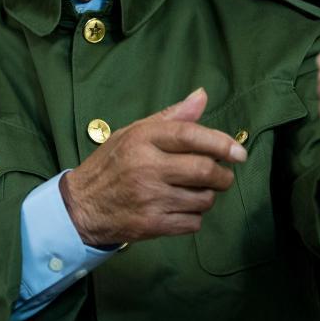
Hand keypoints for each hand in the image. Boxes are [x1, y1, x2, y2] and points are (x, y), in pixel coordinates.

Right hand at [60, 87, 247, 245]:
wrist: (81, 206)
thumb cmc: (112, 164)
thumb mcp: (134, 132)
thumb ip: (171, 117)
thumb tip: (202, 96)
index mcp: (142, 138)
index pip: (190, 135)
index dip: (220, 142)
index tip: (238, 152)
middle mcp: (146, 167)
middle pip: (203, 170)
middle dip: (223, 174)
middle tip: (223, 175)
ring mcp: (150, 198)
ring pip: (203, 199)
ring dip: (208, 196)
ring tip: (196, 191)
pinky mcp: (152, 224)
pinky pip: (193, 222)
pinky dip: (195, 216)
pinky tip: (182, 208)